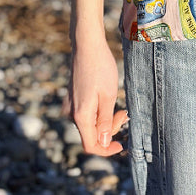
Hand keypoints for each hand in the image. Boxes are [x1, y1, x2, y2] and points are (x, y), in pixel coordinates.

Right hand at [64, 38, 128, 155]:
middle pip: (91, 134)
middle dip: (110, 128)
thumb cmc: (100, 67)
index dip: (106, 150)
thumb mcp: (109, 96)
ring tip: (119, 105)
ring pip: (90, 123)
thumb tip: (103, 143)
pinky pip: (86, 113)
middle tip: (125, 113)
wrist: (87, 45)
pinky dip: (98, 111)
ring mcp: (70, 105)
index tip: (121, 145)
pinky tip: (108, 99)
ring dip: (105, 119)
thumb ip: (106, 121)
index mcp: (81, 116)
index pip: (91, 145)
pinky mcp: (72, 98)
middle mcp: (71, 113)